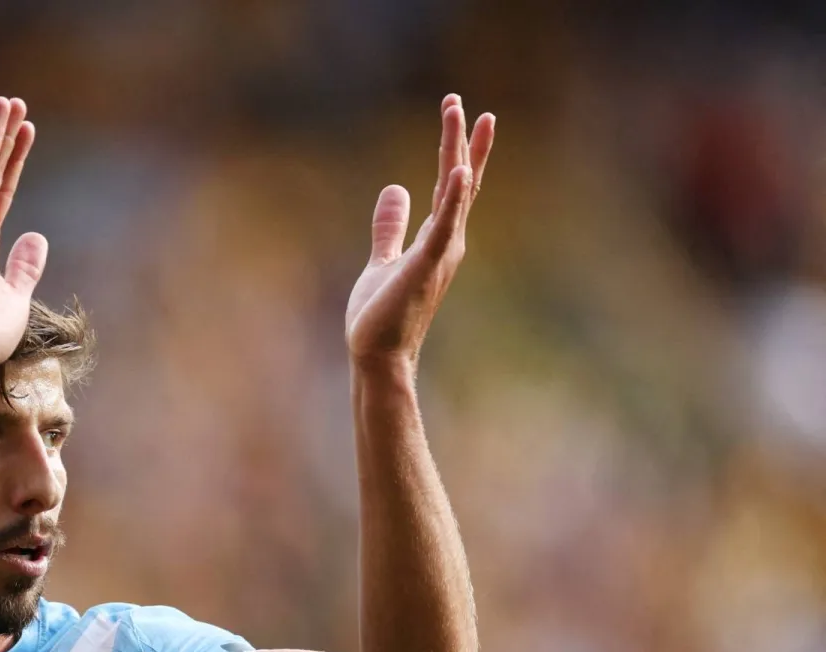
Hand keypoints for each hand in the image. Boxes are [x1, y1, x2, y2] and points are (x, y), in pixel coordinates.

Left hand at [345, 95, 494, 372]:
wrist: (377, 356)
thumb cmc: (382, 316)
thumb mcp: (383, 259)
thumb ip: (391, 226)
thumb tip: (394, 189)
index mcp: (437, 239)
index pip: (452, 186)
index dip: (459, 149)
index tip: (463, 113)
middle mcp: (446, 242)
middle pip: (459, 181)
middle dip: (461, 141)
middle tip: (461, 101)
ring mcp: (439, 254)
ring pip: (455, 195)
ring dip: (460, 154)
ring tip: (467, 116)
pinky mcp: (424, 268)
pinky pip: (443, 228)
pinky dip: (454, 199)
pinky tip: (460, 172)